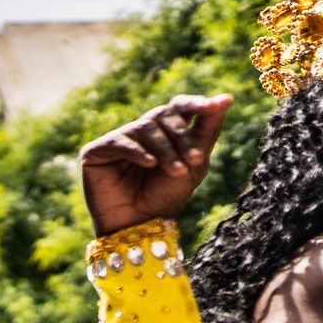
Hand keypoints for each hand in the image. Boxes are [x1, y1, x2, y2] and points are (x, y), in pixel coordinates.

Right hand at [78, 94, 230, 235]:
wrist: (139, 225)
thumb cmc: (167, 197)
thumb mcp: (195, 162)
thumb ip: (209, 129)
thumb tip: (227, 97)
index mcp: (164, 132)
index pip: (178, 106)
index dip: (195, 103)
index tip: (214, 106)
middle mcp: (140, 132)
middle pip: (163, 115)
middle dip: (181, 136)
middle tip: (194, 160)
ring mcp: (117, 140)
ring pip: (144, 127)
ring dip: (165, 149)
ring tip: (175, 171)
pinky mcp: (95, 151)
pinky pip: (120, 141)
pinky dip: (138, 152)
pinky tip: (149, 164)